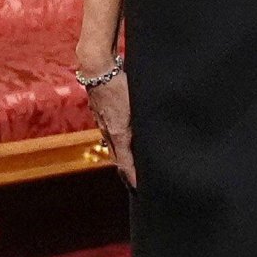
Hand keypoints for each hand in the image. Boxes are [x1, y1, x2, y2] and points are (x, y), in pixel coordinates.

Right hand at [85, 68, 135, 188]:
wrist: (97, 67)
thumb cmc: (120, 83)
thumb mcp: (139, 103)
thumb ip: (147, 121)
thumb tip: (159, 135)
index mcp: (118, 133)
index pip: (125, 164)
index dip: (133, 178)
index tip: (140, 190)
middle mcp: (108, 131)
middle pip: (118, 158)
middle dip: (127, 172)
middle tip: (137, 184)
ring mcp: (102, 122)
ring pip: (113, 145)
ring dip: (122, 156)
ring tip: (131, 166)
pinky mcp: (100, 112)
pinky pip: (109, 132)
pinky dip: (117, 141)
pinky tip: (123, 138)